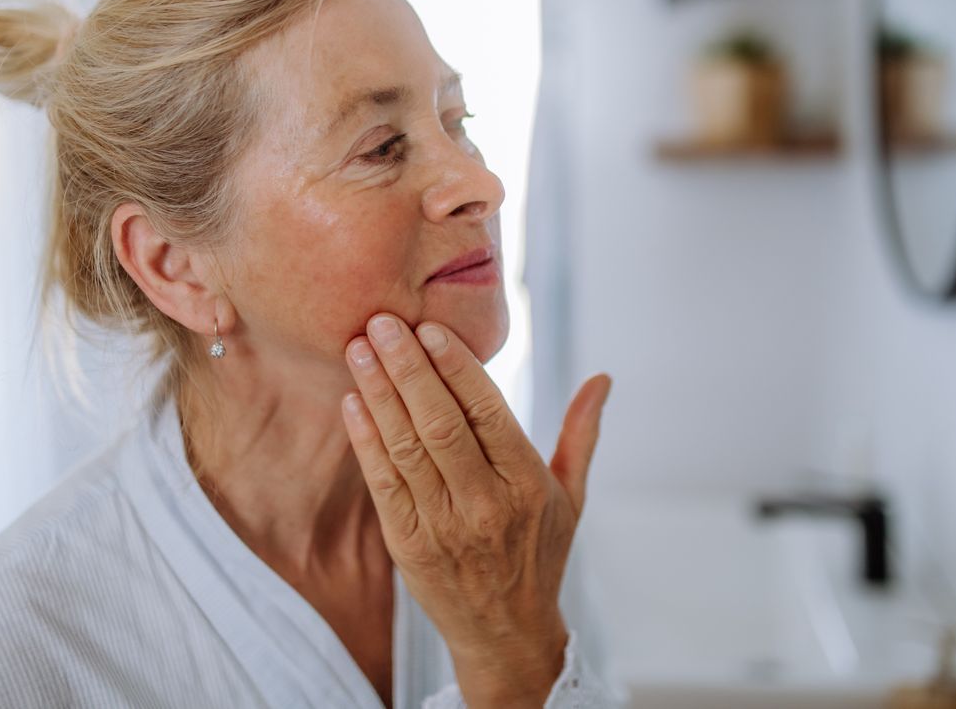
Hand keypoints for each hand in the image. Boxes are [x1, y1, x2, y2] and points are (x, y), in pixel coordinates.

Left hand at [341, 313, 611, 707]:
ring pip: (406, 448)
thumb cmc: (538, 554)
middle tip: (381, 323)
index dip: (456, 367)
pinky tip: (352, 401)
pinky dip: (365, 439)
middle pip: (440, 423)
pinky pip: (382, 483)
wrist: (505, 633)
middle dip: (407, 368)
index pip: (488, 411)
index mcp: (527, 483)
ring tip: (358, 349)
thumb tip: (603, 378)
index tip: (429, 328)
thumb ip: (580, 432)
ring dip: (378, 394)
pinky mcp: (408, 544)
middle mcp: (486, 503)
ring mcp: (443, 526)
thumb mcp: (570, 495)